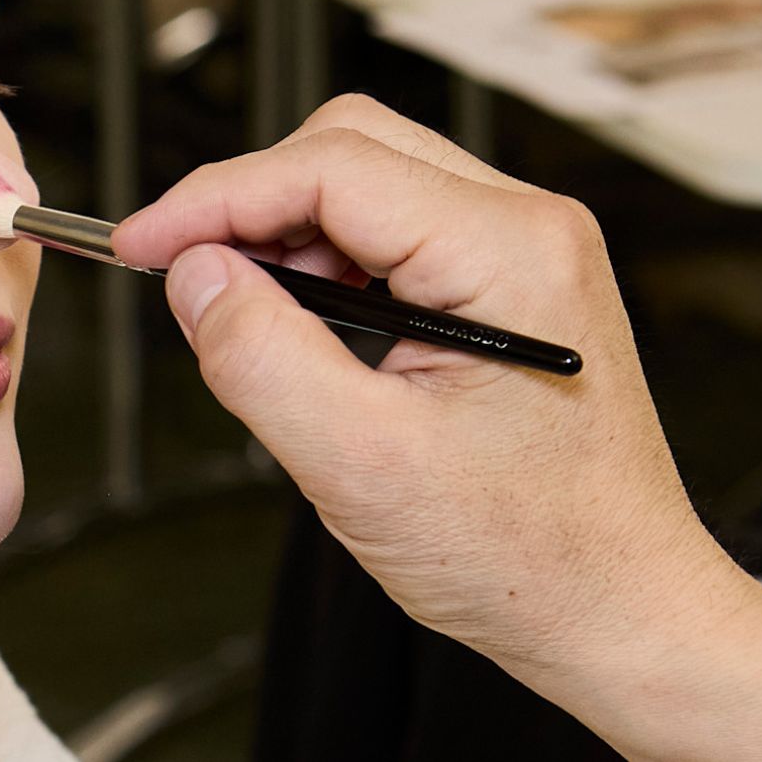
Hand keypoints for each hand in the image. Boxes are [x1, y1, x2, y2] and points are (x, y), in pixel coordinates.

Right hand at [110, 94, 761, 759]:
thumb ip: (261, 356)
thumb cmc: (532, 557)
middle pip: (344, 148)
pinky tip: (309, 338)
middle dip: (249, 206)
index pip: (327, 168)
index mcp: (509, 253)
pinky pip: (388, 232)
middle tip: (186, 278)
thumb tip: (195, 276)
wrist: (620, 612)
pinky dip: (324, 269)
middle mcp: (527, 230)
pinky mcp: (504, 283)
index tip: (141, 244)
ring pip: (362, 184)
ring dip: (287, 241)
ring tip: (255, 327)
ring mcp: (521, 252)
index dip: (213, 200)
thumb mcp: (360, 464)